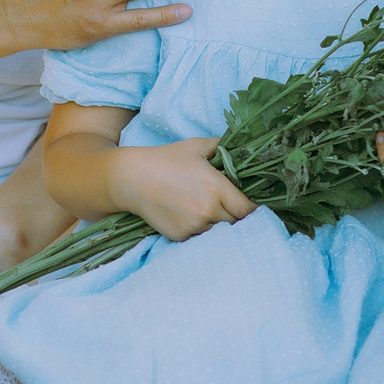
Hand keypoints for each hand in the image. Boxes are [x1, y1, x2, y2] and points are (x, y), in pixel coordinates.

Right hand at [112, 135, 256, 240]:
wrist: (131, 178)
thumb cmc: (166, 159)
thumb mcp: (197, 146)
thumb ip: (223, 147)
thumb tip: (243, 146)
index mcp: (216, 187)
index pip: (248, 209)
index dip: (251, 208)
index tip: (248, 205)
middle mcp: (208, 209)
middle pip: (236, 223)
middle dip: (235, 216)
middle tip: (229, 207)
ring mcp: (194, 226)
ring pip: (219, 231)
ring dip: (218, 224)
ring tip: (208, 210)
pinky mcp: (181, 236)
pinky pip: (200, 237)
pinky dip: (200, 230)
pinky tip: (190, 216)